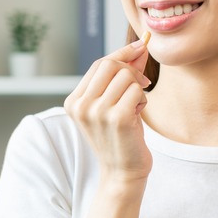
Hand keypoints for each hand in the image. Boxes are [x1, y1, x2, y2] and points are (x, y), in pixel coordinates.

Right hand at [64, 37, 152, 184]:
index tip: (141, 46)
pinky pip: (137, 91)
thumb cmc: (120, 135)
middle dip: (131, 70)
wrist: (122, 171)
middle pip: (111, 64)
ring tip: (134, 107)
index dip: (122, 53)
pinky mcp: (118, 119)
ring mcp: (98, 113)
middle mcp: (81, 106)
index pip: (99, 63)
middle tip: (142, 84)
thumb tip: (140, 45)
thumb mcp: (113, 102)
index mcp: (74, 101)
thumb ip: (123, 74)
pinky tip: (138, 115)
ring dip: (138, 89)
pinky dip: (143, 99)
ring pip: (126, 77)